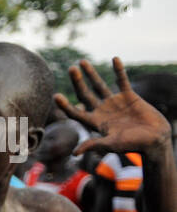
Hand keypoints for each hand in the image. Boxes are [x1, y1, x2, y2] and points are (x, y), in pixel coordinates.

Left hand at [55, 58, 171, 158]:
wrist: (154, 139)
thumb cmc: (133, 145)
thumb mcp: (111, 144)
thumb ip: (94, 144)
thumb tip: (75, 153)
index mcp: (94, 122)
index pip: (75, 112)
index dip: (65, 105)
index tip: (56, 96)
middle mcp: (101, 111)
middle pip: (84, 94)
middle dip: (77, 82)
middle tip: (71, 69)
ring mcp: (114, 102)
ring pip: (99, 85)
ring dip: (91, 74)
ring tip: (81, 61)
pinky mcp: (129, 96)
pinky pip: (122, 80)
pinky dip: (118, 70)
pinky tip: (114, 59)